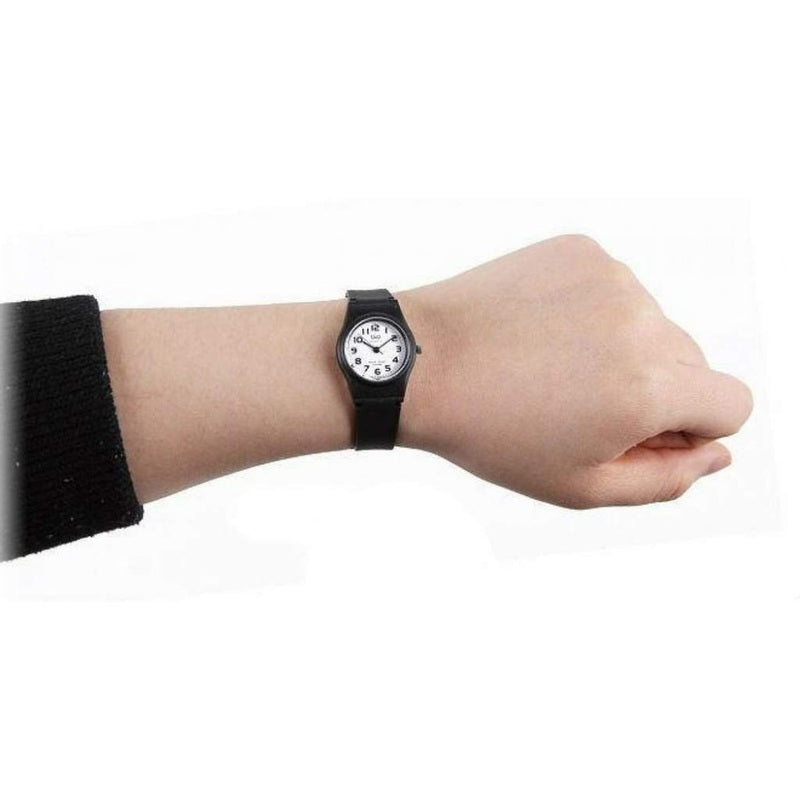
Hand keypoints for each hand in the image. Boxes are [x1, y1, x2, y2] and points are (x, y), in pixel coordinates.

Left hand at [397, 235, 752, 507]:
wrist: (418, 363)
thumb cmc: (492, 432)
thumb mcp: (579, 486)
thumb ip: (665, 479)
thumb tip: (717, 453)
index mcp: (648, 388)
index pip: (732, 405)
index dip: (692, 429)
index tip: (637, 432)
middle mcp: (641, 322)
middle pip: (692, 363)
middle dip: (654, 390)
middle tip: (579, 405)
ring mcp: (612, 278)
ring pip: (654, 324)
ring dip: (622, 349)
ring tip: (551, 367)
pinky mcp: (582, 251)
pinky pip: (616, 290)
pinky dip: (593, 312)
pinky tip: (542, 333)